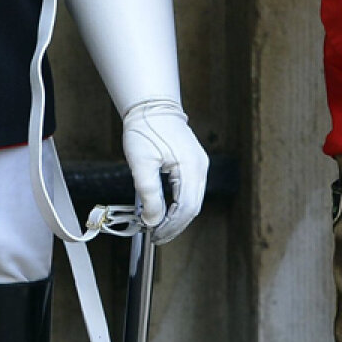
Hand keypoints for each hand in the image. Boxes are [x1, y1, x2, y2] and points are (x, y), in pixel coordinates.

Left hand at [121, 100, 209, 243]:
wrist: (152, 107)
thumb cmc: (145, 130)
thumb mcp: (141, 164)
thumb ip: (149, 194)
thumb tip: (153, 220)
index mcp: (190, 167)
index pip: (187, 208)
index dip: (171, 226)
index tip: (154, 234)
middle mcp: (200, 167)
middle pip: (193, 208)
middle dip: (175, 225)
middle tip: (156, 235)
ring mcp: (199, 165)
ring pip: (193, 201)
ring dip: (178, 217)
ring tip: (159, 226)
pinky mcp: (194, 164)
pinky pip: (190, 191)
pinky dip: (179, 204)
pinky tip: (166, 210)